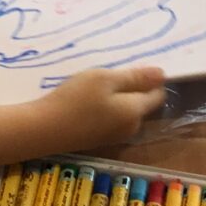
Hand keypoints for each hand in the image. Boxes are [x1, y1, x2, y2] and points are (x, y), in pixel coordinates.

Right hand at [38, 66, 167, 149]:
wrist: (43, 130)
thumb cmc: (76, 99)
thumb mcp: (105, 79)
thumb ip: (135, 78)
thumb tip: (163, 75)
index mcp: (135, 112)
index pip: (157, 95)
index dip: (151, 79)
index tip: (133, 65)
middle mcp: (130, 128)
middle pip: (141, 104)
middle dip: (132, 88)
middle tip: (110, 72)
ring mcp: (113, 137)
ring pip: (124, 111)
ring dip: (116, 97)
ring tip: (96, 83)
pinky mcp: (98, 140)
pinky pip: (111, 119)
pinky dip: (104, 108)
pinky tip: (87, 99)